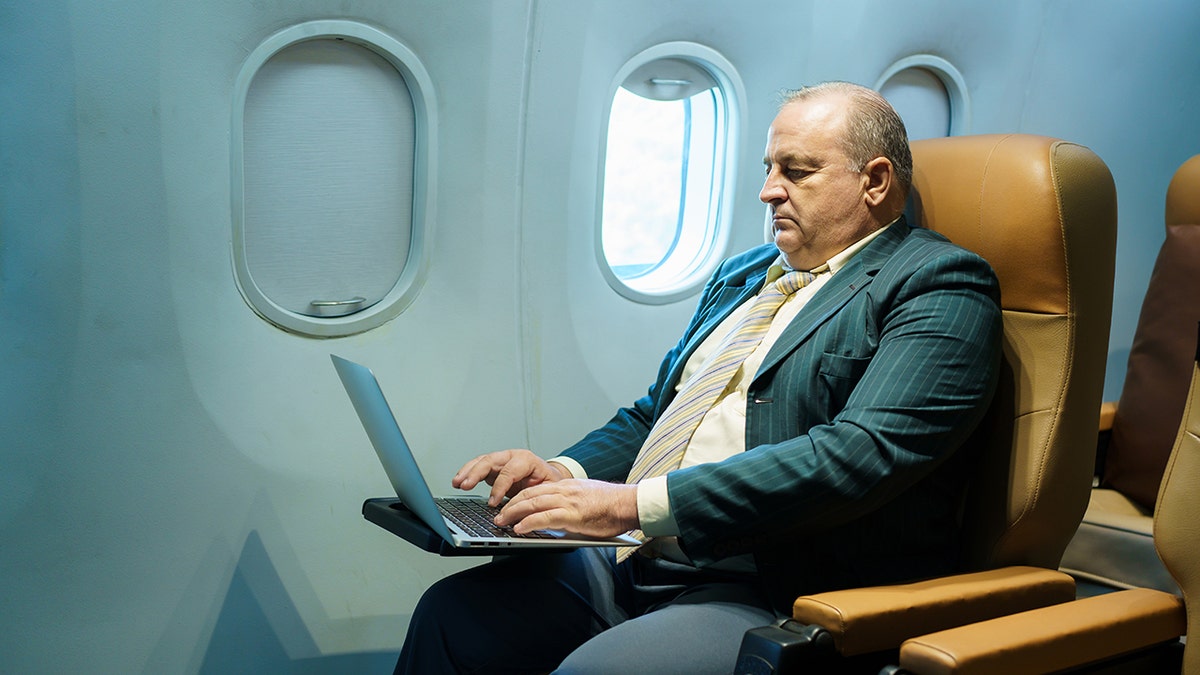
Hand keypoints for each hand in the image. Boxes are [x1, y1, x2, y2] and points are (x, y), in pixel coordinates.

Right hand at [452, 449, 568, 506]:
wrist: (550, 477)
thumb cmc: (549, 484)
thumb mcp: (547, 491)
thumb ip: (533, 500)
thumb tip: (520, 515)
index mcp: (527, 460)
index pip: (510, 471)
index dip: (500, 487)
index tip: (492, 503)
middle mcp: (512, 457)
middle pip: (491, 460)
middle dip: (476, 473)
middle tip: (466, 486)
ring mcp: (502, 460)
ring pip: (482, 461)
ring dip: (467, 471)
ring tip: (457, 483)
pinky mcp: (494, 467)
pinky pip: (478, 466)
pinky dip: (467, 473)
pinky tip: (458, 481)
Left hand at [495, 479, 638, 538]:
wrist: (629, 503)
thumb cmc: (612, 506)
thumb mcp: (586, 499)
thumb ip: (570, 504)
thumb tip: (558, 517)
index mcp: (567, 486)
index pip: (536, 489)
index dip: (519, 497)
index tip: (509, 505)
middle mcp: (564, 490)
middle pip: (529, 494)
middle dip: (510, 505)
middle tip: (498, 515)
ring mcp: (567, 501)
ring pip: (532, 503)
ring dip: (513, 513)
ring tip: (502, 522)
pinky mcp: (572, 515)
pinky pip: (544, 517)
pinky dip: (528, 522)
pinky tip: (519, 529)